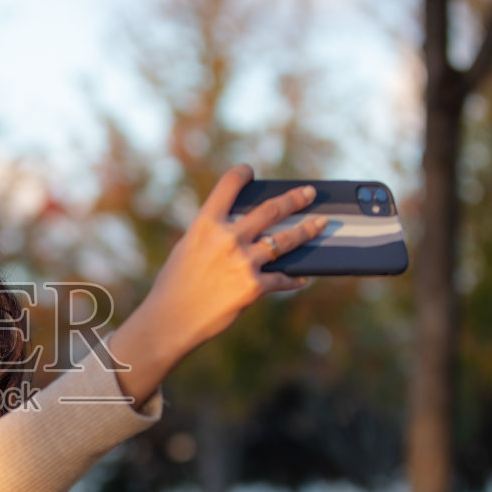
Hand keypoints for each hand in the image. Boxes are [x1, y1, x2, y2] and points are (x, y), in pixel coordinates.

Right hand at [127, 165, 326, 373]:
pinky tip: (302, 277)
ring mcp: (242, 262)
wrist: (171, 320)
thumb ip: (212, 234)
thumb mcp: (187, 249)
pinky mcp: (253, 287)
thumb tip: (242, 227)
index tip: (250, 172)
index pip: (228, 187)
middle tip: (309, 193)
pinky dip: (294, 278)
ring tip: (320, 224)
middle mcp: (227, 239)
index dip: (241, 175)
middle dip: (294, 199)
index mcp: (205, 225)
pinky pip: (282, 278)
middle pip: (271, 210)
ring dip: (307, 230)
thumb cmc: (175, 285)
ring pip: (285, 241)